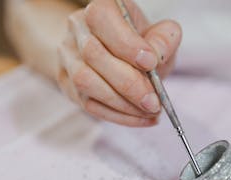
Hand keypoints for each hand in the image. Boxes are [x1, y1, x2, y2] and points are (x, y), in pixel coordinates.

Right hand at [57, 0, 181, 126]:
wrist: (116, 54)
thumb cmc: (140, 43)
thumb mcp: (158, 34)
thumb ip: (163, 40)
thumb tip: (155, 55)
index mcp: (100, 8)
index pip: (102, 19)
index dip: (126, 43)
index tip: (151, 63)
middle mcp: (77, 29)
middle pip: (93, 55)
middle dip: (127, 83)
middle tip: (153, 101)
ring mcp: (68, 57)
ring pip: (85, 82)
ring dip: (121, 103)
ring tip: (149, 110)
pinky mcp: (68, 84)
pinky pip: (89, 104)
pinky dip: (118, 115)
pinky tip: (140, 118)